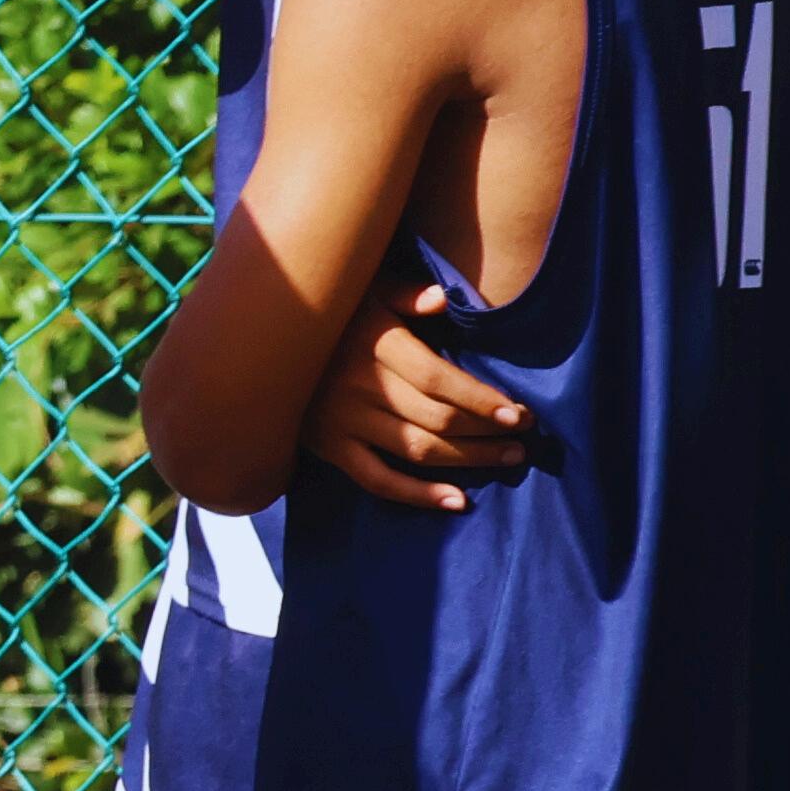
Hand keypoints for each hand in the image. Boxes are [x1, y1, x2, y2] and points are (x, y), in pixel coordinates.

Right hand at [301, 287, 530, 508]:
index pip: (439, 380)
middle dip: (487, 431)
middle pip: (437, 419)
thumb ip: (405, 294)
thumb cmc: (333, 314)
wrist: (265, 349)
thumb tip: (440, 300)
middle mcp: (360, 386)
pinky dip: (418, 495)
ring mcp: (342, 421)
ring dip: (468, 460)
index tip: (518, 413)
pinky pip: (378, 480)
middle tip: (524, 439)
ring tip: (506, 458)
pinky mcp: (330, 447)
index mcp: (376, 344)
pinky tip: (456, 500)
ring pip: (417, 450)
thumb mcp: (365, 290)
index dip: (481, 400)